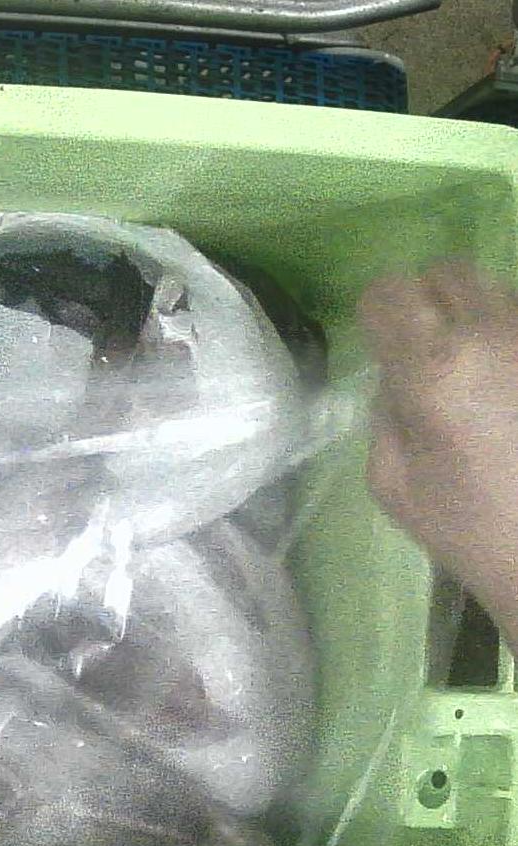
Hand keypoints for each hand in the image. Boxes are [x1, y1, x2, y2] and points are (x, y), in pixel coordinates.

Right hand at [359, 262, 517, 631]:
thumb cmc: (471, 531)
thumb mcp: (392, 482)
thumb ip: (387, 413)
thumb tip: (401, 376)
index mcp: (432, 370)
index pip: (391, 292)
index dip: (381, 312)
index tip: (386, 342)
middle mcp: (494, 337)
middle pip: (453, 273)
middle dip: (434, 302)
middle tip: (436, 351)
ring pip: (503, 296)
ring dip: (485, 325)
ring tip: (489, 384)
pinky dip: (511, 352)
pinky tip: (510, 399)